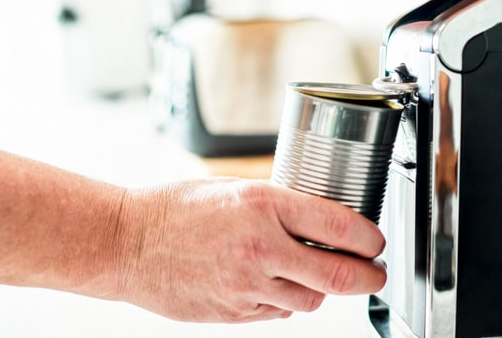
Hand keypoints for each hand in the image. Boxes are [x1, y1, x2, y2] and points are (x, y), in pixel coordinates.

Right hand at [116, 179, 385, 322]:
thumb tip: (318, 223)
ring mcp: (247, 285)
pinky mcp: (234, 313)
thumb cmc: (172, 209)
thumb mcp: (231, 188)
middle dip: (368, 277)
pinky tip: (267, 282)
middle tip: (374, 273)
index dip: (369, 238)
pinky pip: (278, 313)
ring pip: (311, 299)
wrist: (127, 243)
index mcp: (262, 204)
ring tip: (305, 272)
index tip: (374, 241)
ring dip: (319, 288)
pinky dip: (283, 300)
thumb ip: (277, 206)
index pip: (340, 225)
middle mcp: (260, 246)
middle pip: (339, 274)